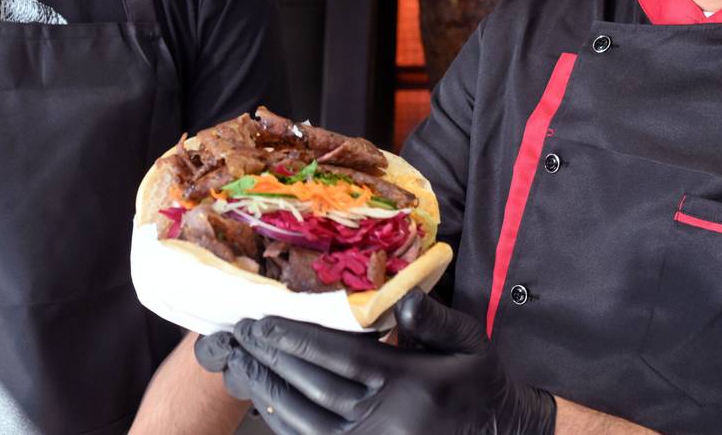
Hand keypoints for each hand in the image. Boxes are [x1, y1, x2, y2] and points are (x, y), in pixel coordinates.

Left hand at [195, 288, 555, 434]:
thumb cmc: (481, 382)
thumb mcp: (468, 340)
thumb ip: (431, 318)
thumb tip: (400, 298)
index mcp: (409, 385)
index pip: (340, 359)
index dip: (297, 340)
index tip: (264, 322)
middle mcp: (388, 421)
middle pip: (315, 390)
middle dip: (273, 361)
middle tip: (240, 337)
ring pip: (309, 424)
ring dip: (271, 393)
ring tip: (242, 366)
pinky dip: (290, 425)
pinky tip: (270, 403)